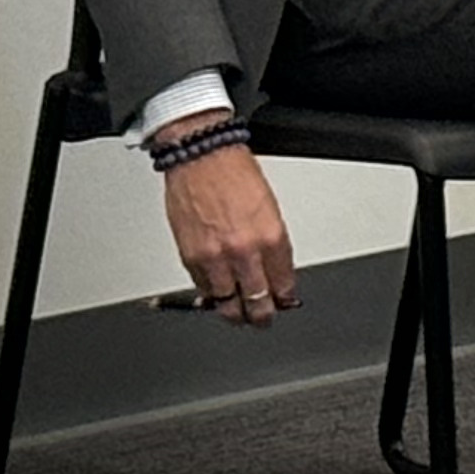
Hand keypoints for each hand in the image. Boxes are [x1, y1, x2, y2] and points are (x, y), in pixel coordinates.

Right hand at [161, 142, 298, 323]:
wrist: (201, 155)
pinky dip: (211, 293)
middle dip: (262, 316)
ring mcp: (216, 258)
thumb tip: (274, 272)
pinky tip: (217, 289)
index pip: (283, 287)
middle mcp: (244, 251)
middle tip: (262, 317)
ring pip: (228, 305)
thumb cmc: (233, 173)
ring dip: (234, 312)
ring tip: (238, 312)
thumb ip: (272, 246)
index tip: (281, 301)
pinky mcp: (191, 258)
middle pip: (257, 305)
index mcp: (271, 237)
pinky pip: (203, 289)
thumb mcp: (269, 208)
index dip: (283, 299)